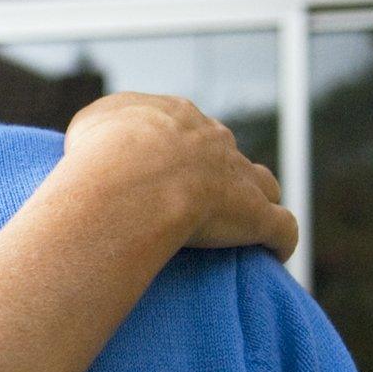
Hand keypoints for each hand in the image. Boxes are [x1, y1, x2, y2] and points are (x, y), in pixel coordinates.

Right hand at [63, 92, 297, 260]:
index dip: (176, 150)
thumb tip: (104, 140)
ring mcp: (240, 177)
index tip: (159, 172)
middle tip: (191, 199)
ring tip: (242, 222)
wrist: (133, 175)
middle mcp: (215, 140)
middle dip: (216, 172)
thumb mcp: (90, 124)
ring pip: (264, 184)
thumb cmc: (103, 151)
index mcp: (178, 117)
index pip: (186, 129)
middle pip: (226, 154)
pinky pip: (282, 228)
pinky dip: (281, 241)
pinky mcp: (256, 216)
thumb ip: (104, 128)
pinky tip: (275, 254)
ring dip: (258, 198)